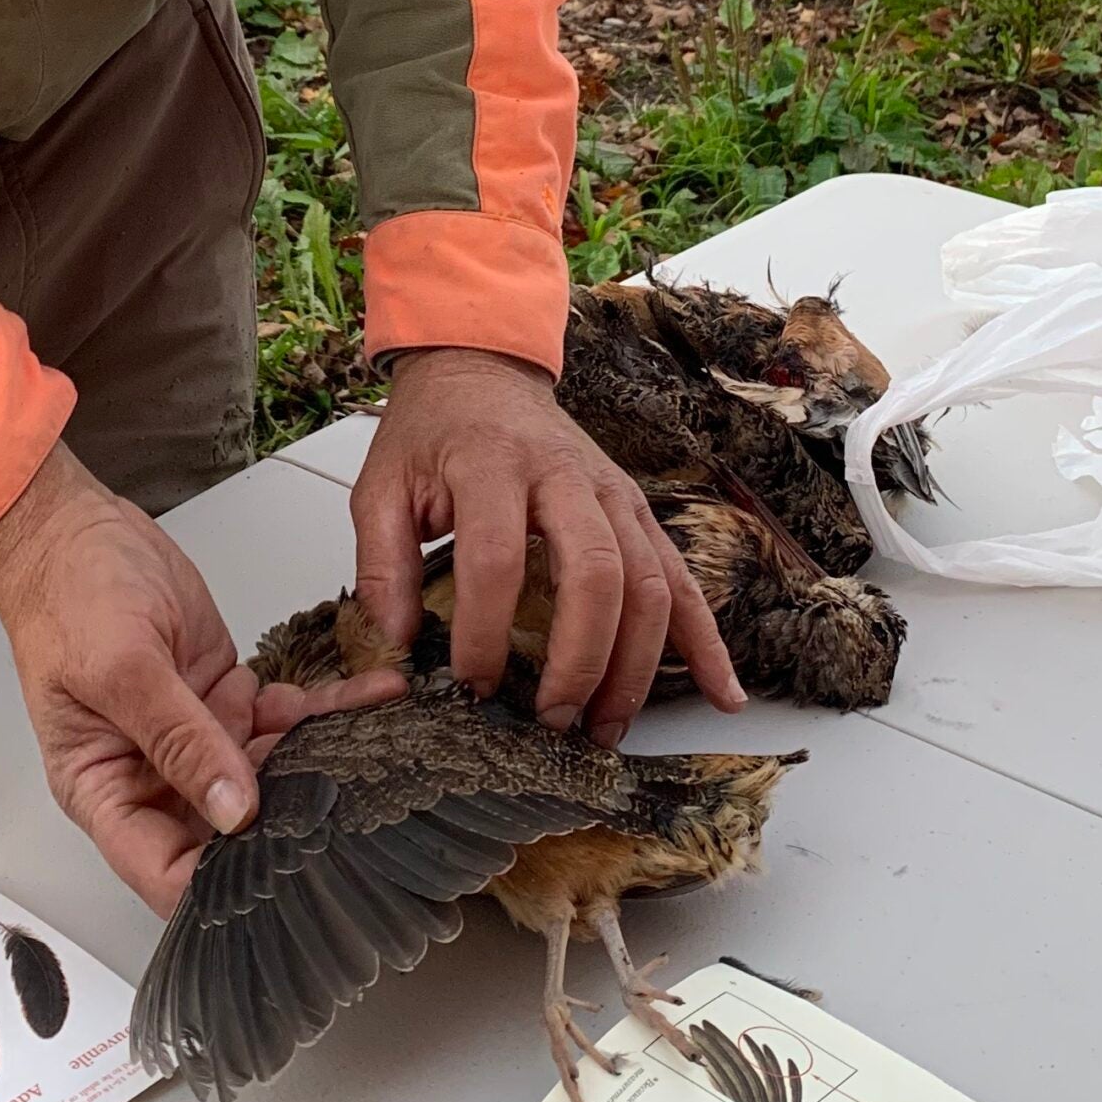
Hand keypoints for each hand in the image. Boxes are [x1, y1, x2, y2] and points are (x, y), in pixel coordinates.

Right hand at [0, 445, 400, 915]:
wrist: (77, 529)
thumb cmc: (66, 597)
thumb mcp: (122, 670)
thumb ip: (180, 741)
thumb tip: (234, 812)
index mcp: (106, 790)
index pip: (164, 872)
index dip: (222, 894)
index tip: (287, 887)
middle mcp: (153, 777)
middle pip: (229, 835)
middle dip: (292, 828)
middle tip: (359, 819)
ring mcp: (196, 740)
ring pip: (271, 776)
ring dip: (324, 764)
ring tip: (381, 751)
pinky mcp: (227, 700)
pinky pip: (285, 720)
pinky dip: (328, 711)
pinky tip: (374, 698)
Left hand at [352, 347, 745, 746]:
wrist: (482, 374)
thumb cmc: (433, 434)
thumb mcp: (381, 487)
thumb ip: (382, 567)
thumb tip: (396, 648)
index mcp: (491, 464)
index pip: (497, 556)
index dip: (485, 630)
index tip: (472, 683)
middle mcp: (566, 476)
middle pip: (595, 572)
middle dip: (580, 659)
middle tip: (551, 720)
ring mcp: (614, 495)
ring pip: (650, 584)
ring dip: (635, 666)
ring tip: (603, 727)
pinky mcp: (639, 513)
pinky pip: (684, 580)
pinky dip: (706, 641)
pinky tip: (721, 692)